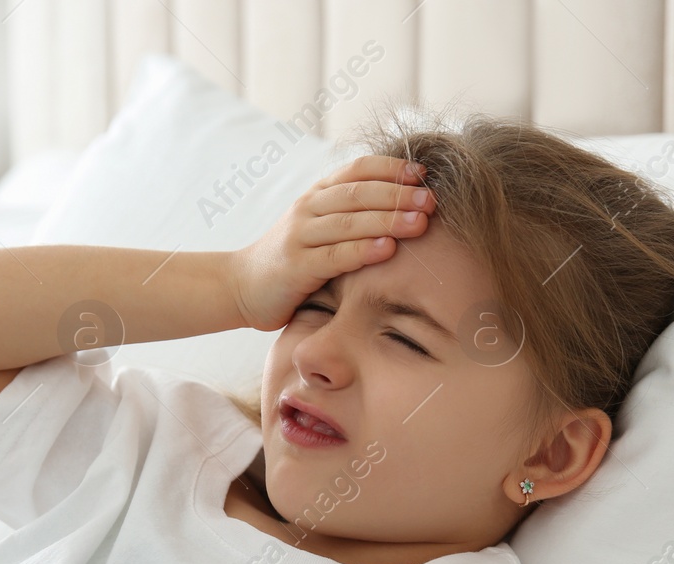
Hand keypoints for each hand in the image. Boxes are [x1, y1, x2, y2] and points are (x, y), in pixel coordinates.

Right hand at [228, 155, 434, 331]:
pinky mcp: (296, 267)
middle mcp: (308, 209)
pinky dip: (363, 251)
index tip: (424, 173)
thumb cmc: (292, 258)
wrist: (242, 285)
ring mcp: (300, 236)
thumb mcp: (320, 228)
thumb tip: (405, 204)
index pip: (357, 170)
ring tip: (421, 222)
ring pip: (349, 222)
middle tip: (432, 199)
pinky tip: (389, 249)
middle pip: (358, 193)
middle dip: (398, 194)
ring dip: (388, 219)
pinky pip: (334, 256)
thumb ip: (351, 214)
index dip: (392, 168)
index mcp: (318, 194)